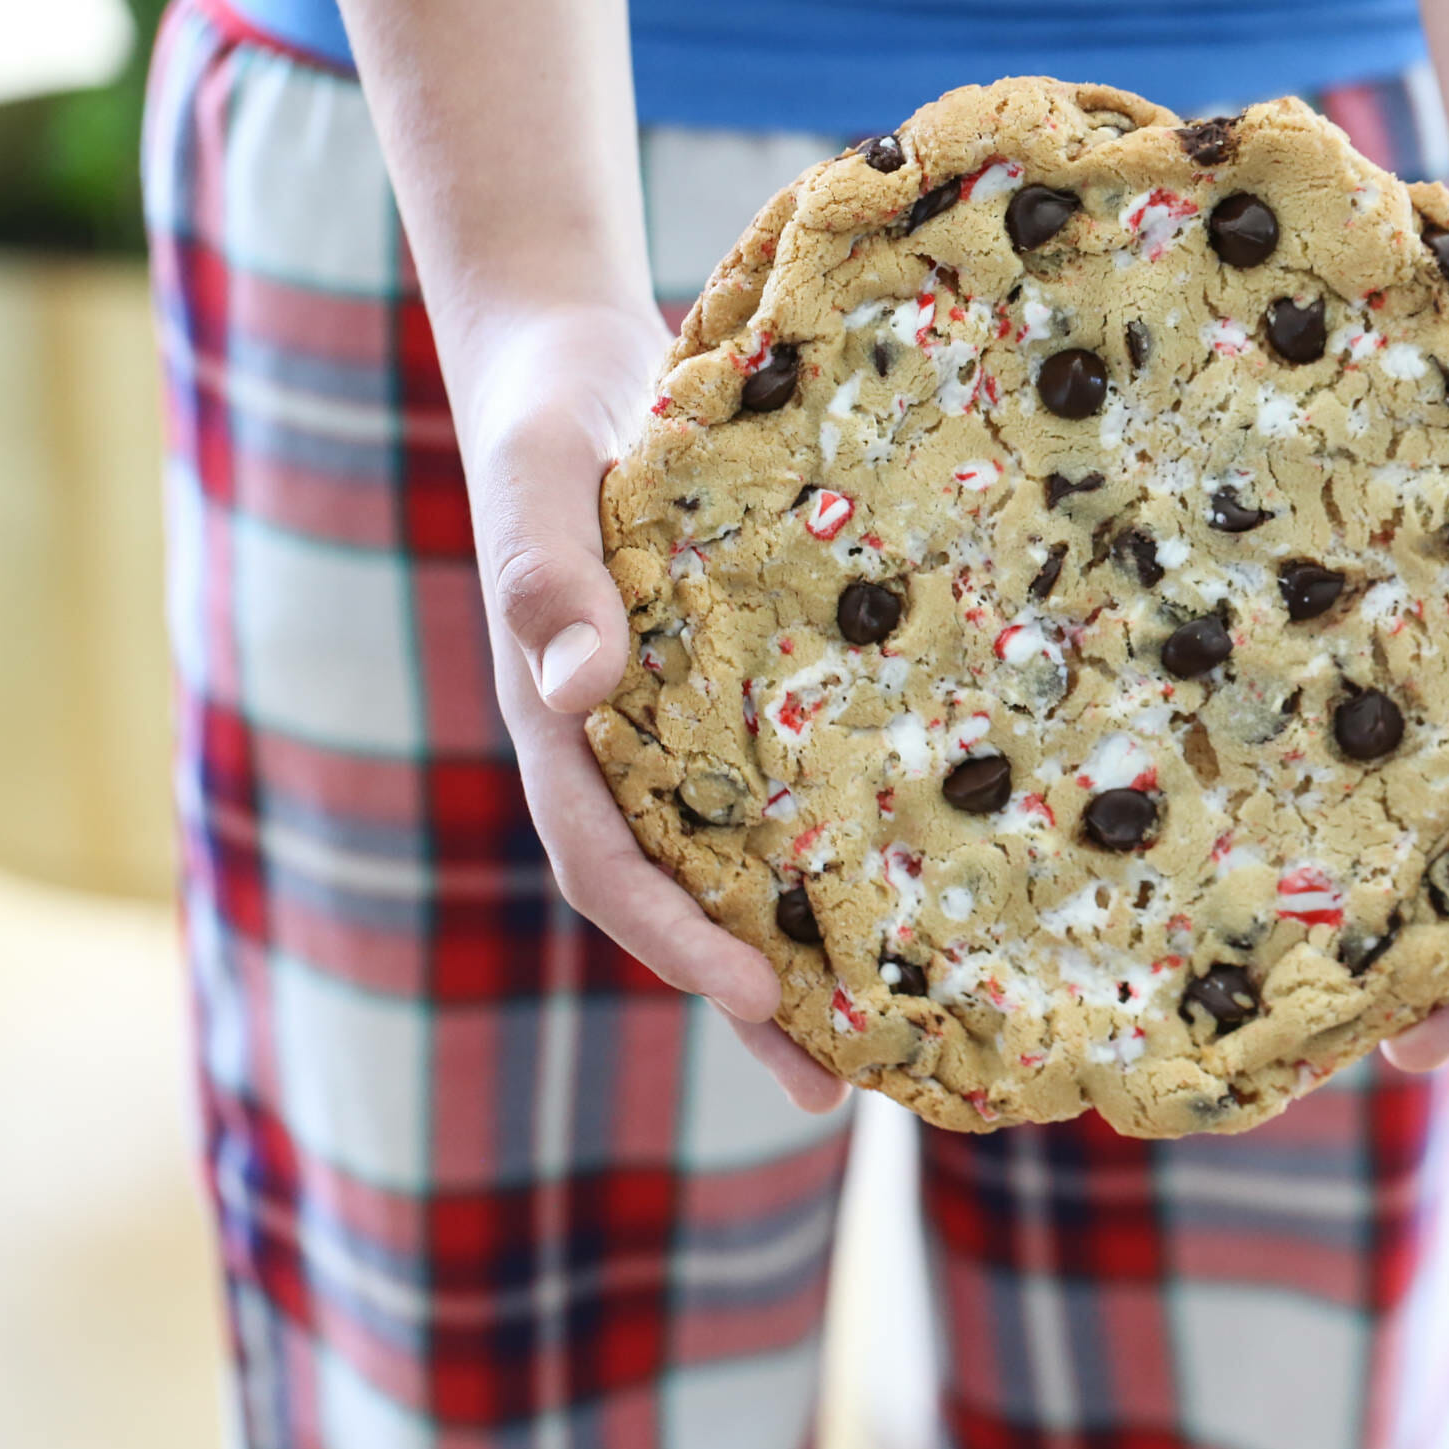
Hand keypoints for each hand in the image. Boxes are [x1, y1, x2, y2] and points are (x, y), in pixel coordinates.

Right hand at [451, 303, 848, 1112]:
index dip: (674, 938)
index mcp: (560, 728)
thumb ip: (545, 577)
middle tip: (841, 1083)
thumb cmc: (545, 427)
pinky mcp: (734, 691)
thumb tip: (579, 683)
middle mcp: (621, 751)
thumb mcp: (534, 486)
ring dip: (803, 943)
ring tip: (894, 1031)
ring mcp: (676, 728)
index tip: (756, 990)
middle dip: (753, 994)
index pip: (610, 860)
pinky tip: (914, 879)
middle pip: (684, 898)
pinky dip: (832, 842)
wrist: (570, 366)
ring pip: (741, 859)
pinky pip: (784, 784)